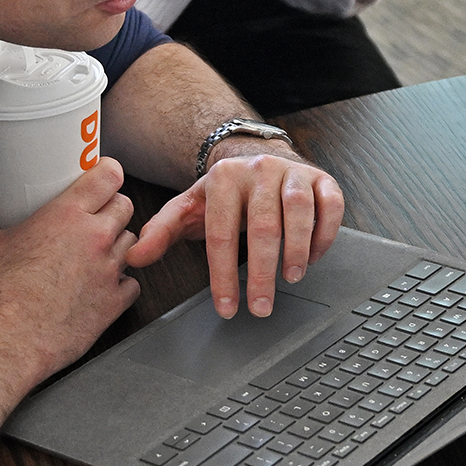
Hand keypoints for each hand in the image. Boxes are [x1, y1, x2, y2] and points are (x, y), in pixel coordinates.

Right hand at [0, 158, 140, 385]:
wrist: (11, 341)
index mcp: (67, 216)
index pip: (108, 176)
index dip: (108, 173)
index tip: (102, 177)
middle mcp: (96, 238)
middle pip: (125, 206)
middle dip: (112, 208)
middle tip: (93, 217)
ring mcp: (110, 270)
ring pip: (131, 242)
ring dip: (117, 243)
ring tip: (95, 252)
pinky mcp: (116, 301)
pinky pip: (133, 283)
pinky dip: (121, 282)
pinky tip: (101, 284)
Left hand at [127, 143, 344, 318]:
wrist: (256, 158)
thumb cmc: (224, 194)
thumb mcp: (188, 209)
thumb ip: (161, 232)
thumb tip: (135, 257)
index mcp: (223, 178)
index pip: (221, 234)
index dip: (223, 275)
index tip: (227, 307)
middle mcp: (259, 170)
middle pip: (263, 227)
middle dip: (262, 273)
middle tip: (261, 307)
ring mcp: (293, 173)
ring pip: (299, 213)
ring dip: (297, 251)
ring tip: (290, 279)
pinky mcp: (321, 179)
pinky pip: (330, 206)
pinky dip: (325, 234)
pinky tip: (313, 257)